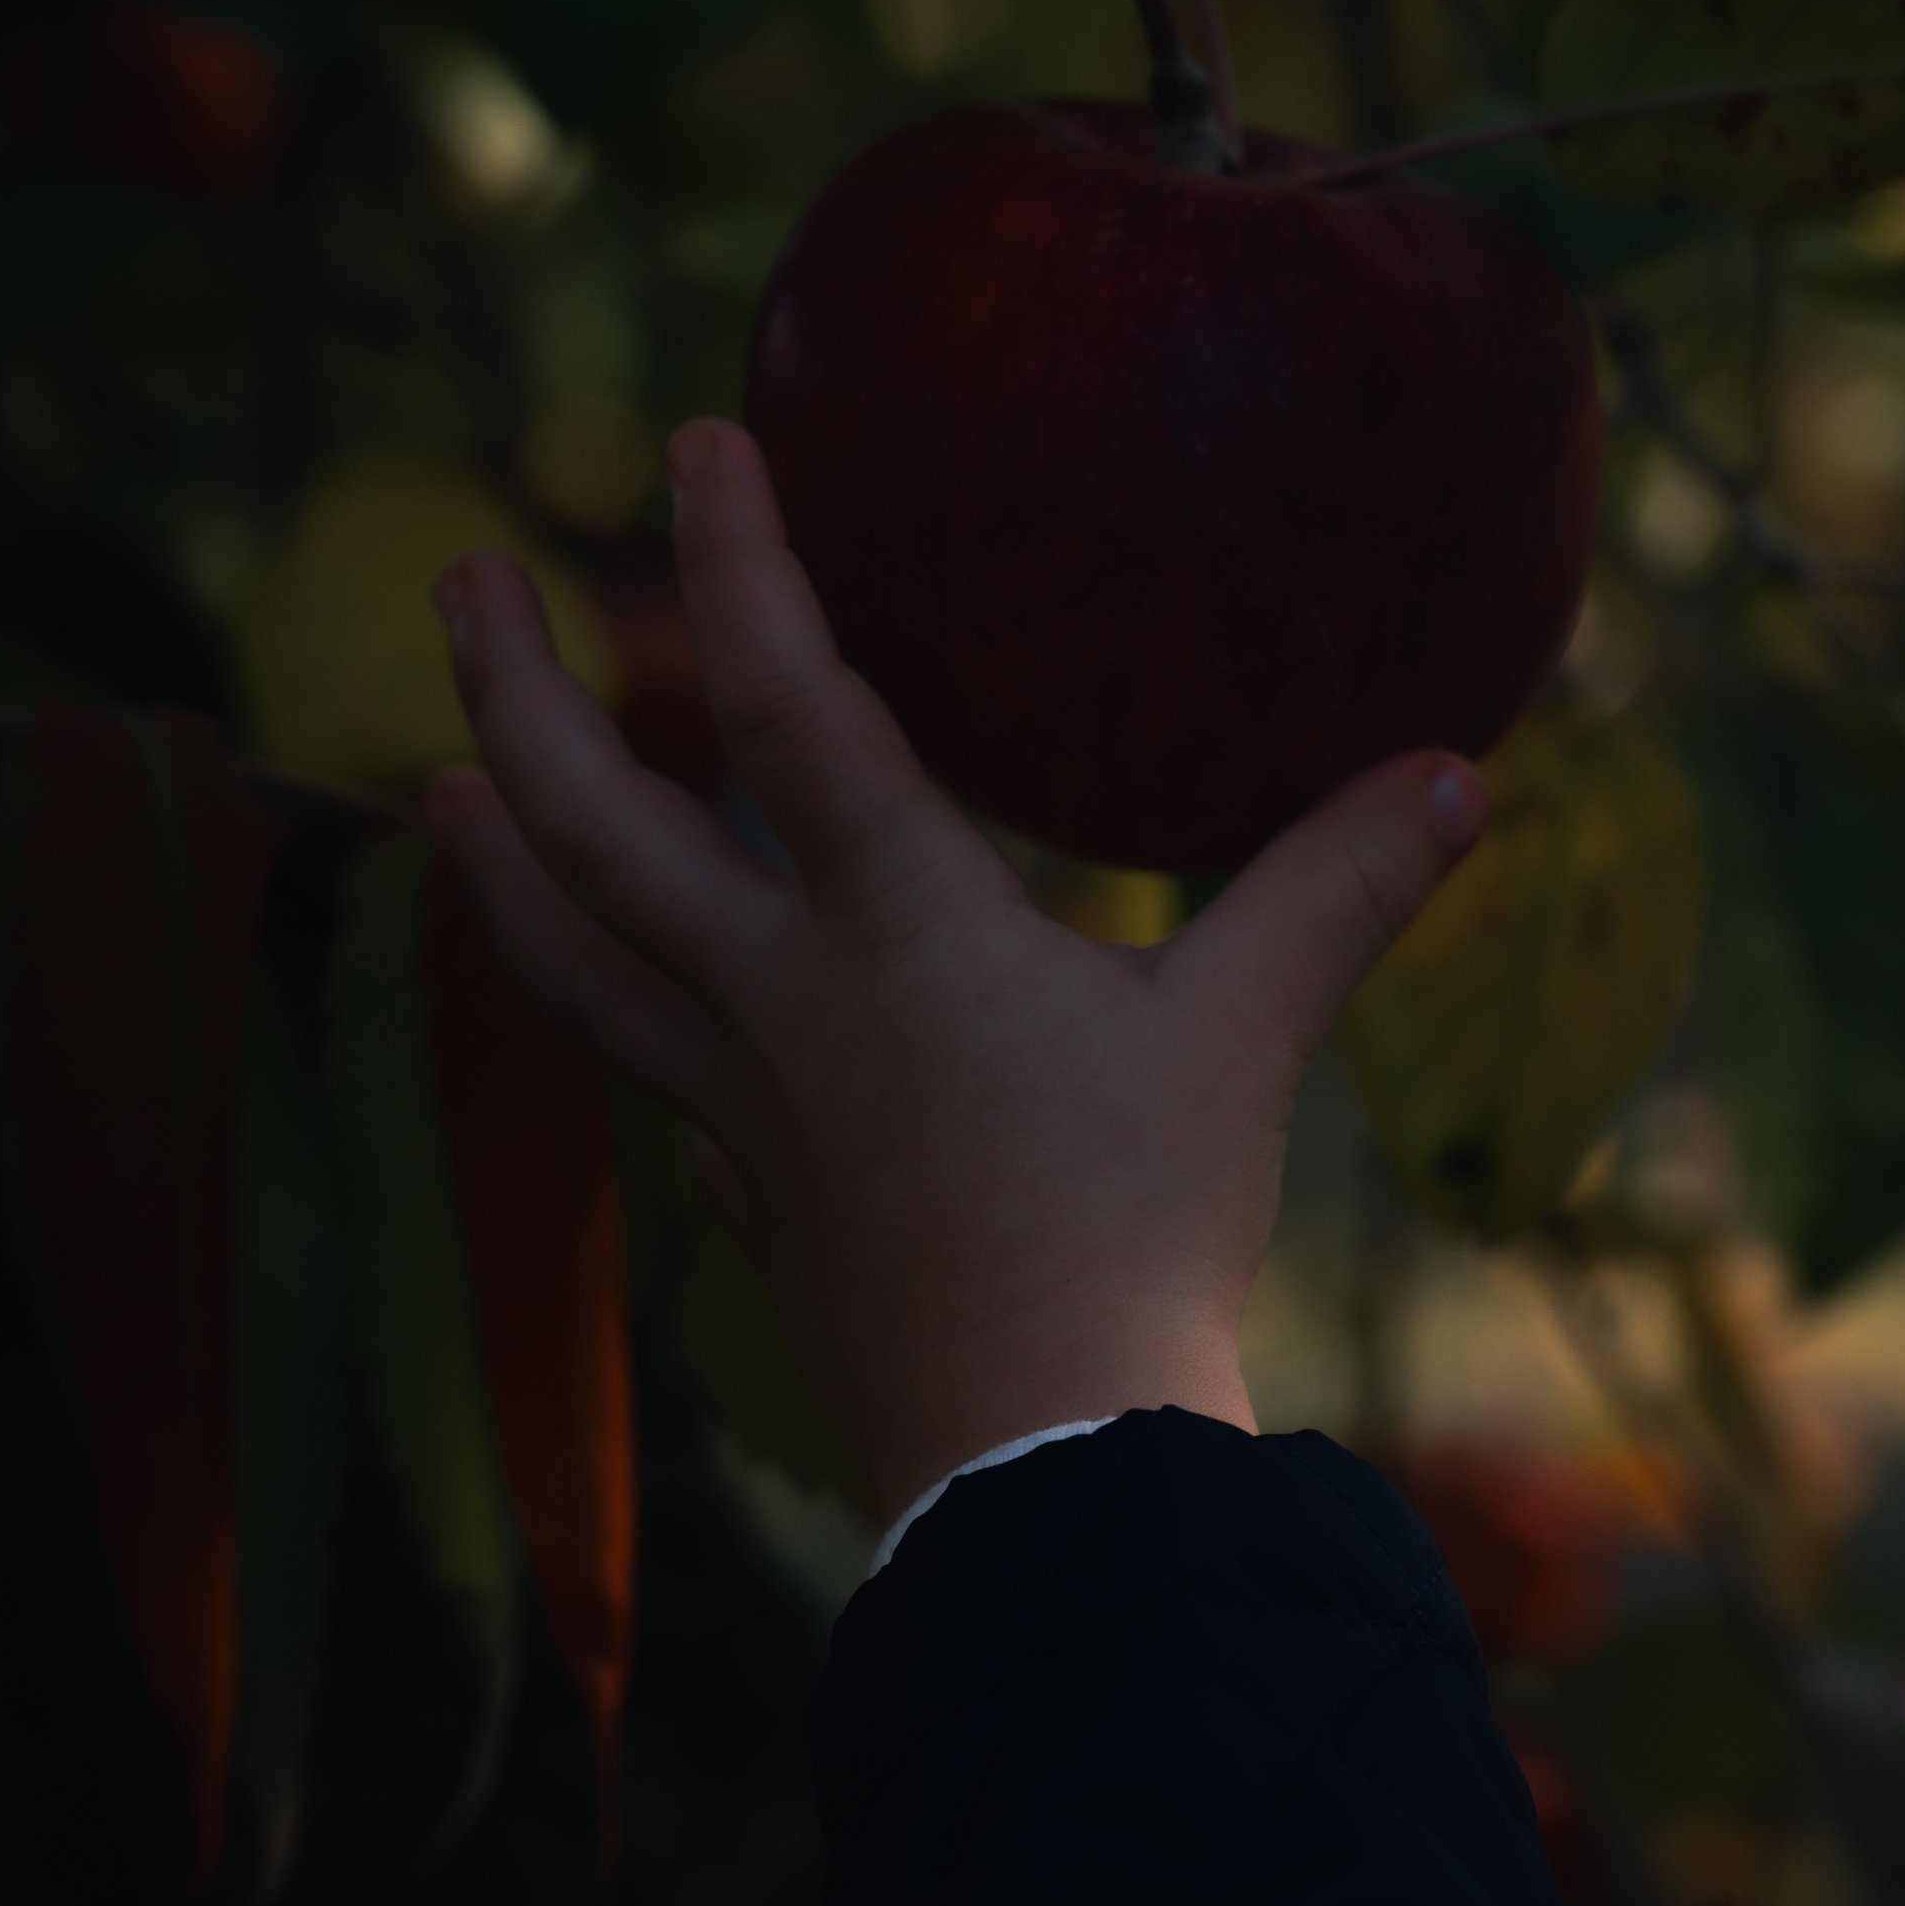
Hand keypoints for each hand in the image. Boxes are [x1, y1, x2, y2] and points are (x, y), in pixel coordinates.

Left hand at [427, 417, 1488, 1529]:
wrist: (1041, 1457)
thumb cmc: (1137, 1234)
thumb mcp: (1248, 1042)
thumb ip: (1337, 892)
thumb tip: (1462, 776)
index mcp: (894, 929)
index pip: (790, 706)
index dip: (738, 567)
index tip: (692, 448)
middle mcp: (781, 1001)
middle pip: (596, 827)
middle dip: (515, 691)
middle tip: (462, 580)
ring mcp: (744, 1109)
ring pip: (573, 962)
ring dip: (497, 861)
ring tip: (442, 780)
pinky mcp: (754, 1203)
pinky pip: (652, 1079)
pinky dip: (614, 1015)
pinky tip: (624, 1006)